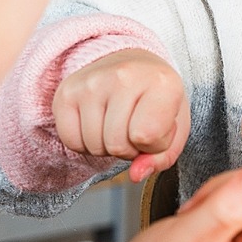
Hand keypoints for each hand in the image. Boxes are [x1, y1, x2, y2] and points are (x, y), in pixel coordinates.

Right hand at [52, 48, 190, 183]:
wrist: (133, 67)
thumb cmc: (157, 99)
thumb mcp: (175, 127)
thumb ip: (162, 157)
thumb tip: (136, 175)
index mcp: (162, 82)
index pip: (148, 136)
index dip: (152, 145)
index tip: (155, 128)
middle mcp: (124, 76)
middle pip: (117, 145)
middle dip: (128, 149)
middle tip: (133, 128)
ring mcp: (92, 82)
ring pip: (94, 146)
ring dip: (106, 147)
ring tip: (117, 125)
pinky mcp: (66, 92)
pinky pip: (71, 141)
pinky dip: (84, 143)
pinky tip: (98, 124)